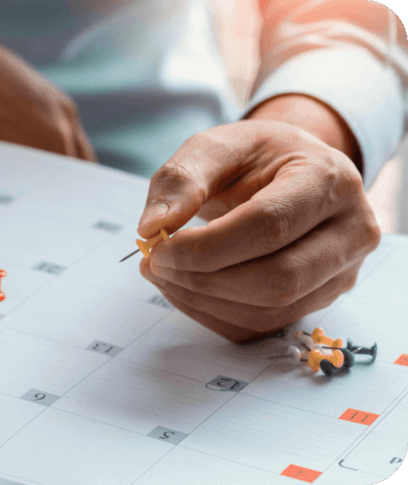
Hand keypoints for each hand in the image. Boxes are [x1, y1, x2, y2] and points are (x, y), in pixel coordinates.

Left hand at [136, 111, 380, 342]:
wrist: (291, 169)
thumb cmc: (255, 158)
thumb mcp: (216, 147)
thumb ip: (181, 180)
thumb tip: (152, 227)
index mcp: (329, 180)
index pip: (268, 226)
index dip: (206, 247)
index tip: (158, 248)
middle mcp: (351, 230)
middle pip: (277, 278)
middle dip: (203, 279)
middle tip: (154, 262)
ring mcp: (343, 272)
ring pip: (270, 310)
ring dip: (203, 300)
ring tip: (163, 273)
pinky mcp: (321, 300)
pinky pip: (263, 326)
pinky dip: (213, 313)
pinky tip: (184, 288)